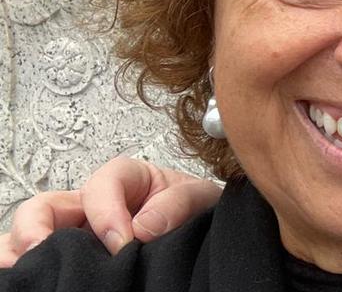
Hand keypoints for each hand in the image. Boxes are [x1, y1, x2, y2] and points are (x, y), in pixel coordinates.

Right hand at [0, 157, 221, 265]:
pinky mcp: (70, 258)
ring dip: (21, 250)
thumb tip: (144, 226)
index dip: (106, 213)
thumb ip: (178, 203)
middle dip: (35, 227)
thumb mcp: (200, 198)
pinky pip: (36, 260)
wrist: (200, 235)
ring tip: (27, 270)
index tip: (123, 242)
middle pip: (45, 206)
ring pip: (30, 234)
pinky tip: (29, 280)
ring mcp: (75, 233)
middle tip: (43, 252)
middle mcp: (90, 205)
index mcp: (125, 180)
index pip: (101, 185)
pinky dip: (25, 269)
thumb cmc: (195, 212)